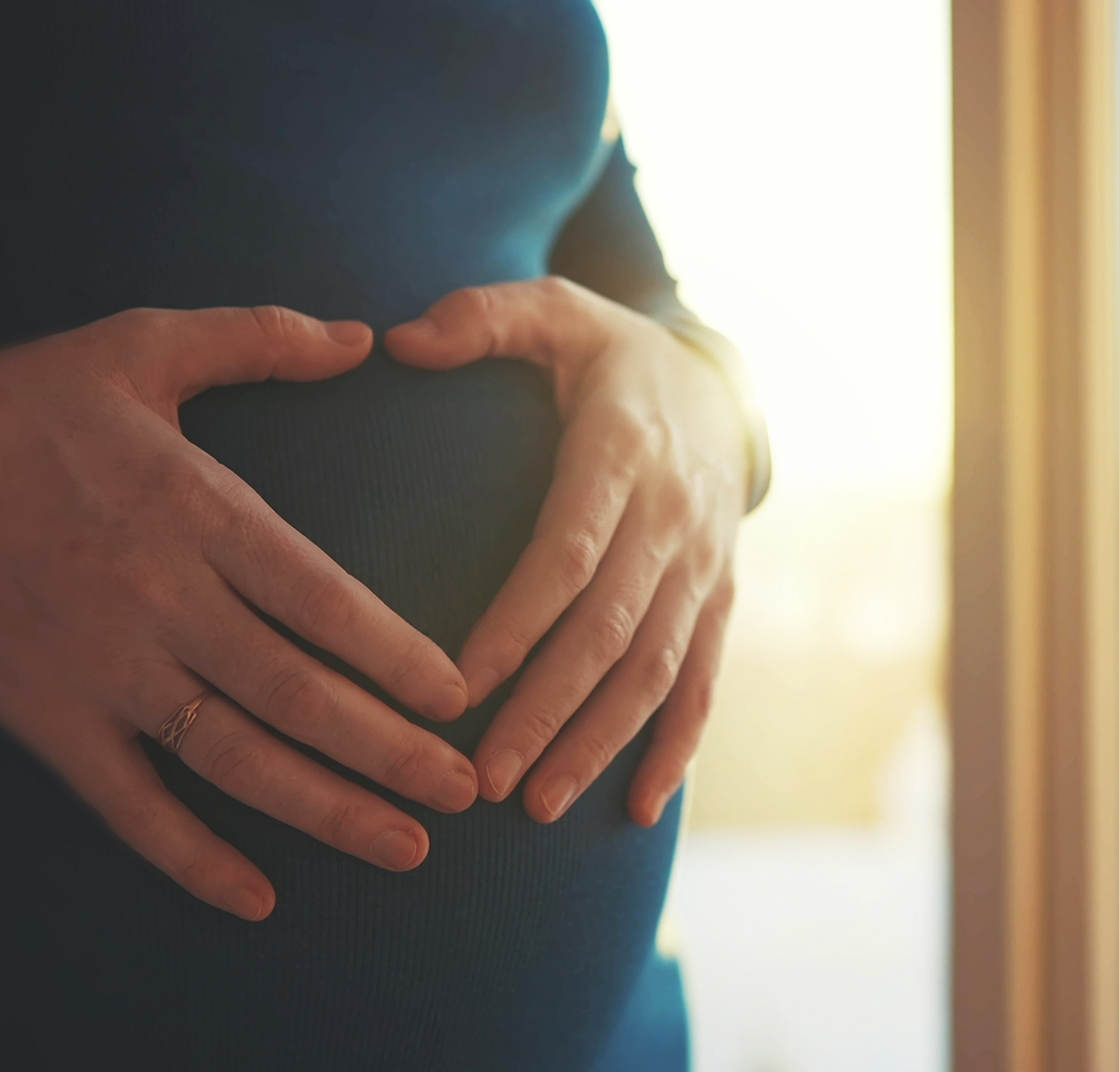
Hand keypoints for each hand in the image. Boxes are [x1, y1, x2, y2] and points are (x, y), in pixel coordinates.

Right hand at [0, 306, 477, 921]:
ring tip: (403, 846)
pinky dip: (190, 858)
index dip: (394, 654)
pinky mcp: (49, 718)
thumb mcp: (137, 345)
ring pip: (233, 757)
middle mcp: (161, 600)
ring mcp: (103, 669)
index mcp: (193, 510)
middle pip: (296, 693)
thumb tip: (361, 335)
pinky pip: (128, 805)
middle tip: (463, 789)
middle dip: (389, 750)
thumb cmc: (17, 405)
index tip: (457, 697)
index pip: (320, 598)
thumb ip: (254, 340)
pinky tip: (255, 898)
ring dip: (324, 810)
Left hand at [385, 278, 744, 827]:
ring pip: (655, 670)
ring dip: (599, 742)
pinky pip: (702, 683)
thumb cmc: (605, 351)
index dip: (516, 624)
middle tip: (483, 777)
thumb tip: (399, 339)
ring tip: (538, 805)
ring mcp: (705, 565)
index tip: (455, 684)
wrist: (720, 379)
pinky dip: (676, 748)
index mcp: (623, 450)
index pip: (566, 552)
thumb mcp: (550, 309)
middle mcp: (675, 516)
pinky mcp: (719, 600)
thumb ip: (478, 316)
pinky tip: (635, 809)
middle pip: (608, 630)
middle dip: (547, 709)